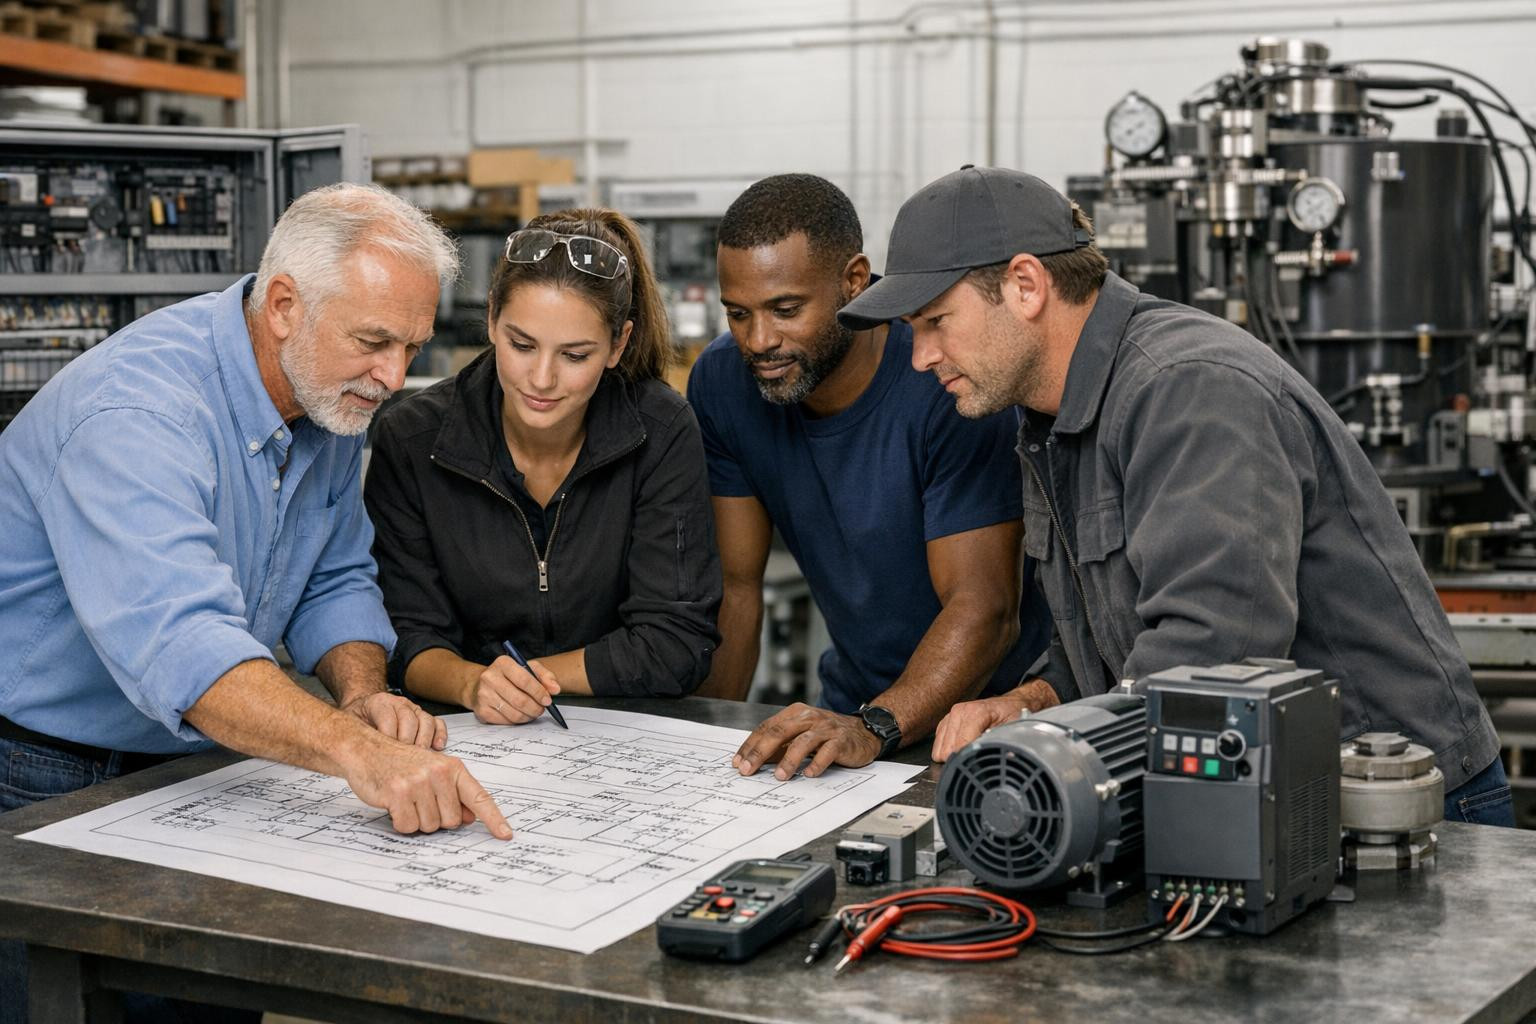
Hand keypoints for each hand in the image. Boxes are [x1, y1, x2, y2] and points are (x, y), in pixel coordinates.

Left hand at [341, 690, 445, 749]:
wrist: (364, 708)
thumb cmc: (358, 719)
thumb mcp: (349, 723)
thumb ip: (354, 734)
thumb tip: (355, 753)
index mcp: (379, 702)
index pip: (389, 718)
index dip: (389, 739)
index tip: (386, 756)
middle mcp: (399, 703)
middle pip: (410, 720)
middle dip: (407, 743)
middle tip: (402, 762)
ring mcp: (414, 709)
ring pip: (426, 721)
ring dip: (424, 741)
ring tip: (419, 758)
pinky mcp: (424, 717)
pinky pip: (438, 723)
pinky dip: (440, 735)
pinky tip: (437, 747)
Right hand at [344, 735, 512, 839]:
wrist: (367, 749)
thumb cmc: (400, 763)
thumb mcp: (432, 772)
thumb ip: (453, 793)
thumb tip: (470, 817)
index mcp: (453, 767)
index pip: (479, 797)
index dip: (493, 819)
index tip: (506, 835)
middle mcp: (439, 773)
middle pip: (452, 821)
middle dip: (436, 818)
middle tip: (420, 800)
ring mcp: (419, 782)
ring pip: (429, 826)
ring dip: (416, 819)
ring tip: (406, 799)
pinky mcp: (398, 793)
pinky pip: (408, 826)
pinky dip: (400, 822)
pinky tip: (394, 804)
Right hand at [467, 655, 559, 724]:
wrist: (482, 684)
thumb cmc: (510, 676)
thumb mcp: (528, 668)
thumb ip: (545, 676)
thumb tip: (555, 689)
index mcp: (503, 663)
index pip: (524, 680)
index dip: (539, 692)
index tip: (548, 700)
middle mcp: (489, 677)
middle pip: (520, 700)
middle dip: (536, 708)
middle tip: (542, 709)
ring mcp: (483, 695)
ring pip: (514, 713)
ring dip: (528, 716)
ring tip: (533, 712)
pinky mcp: (481, 710)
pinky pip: (506, 721)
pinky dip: (517, 721)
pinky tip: (520, 714)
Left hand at [732, 703, 882, 780]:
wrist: (864, 732)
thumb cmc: (828, 735)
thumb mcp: (801, 735)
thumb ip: (780, 745)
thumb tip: (754, 761)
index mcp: (795, 714)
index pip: (766, 728)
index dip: (751, 745)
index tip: (738, 762)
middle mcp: (809, 718)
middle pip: (779, 732)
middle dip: (761, 752)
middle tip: (748, 769)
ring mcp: (826, 729)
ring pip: (802, 742)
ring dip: (789, 760)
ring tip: (780, 776)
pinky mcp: (841, 741)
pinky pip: (827, 752)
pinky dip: (817, 764)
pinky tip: (809, 774)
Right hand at [931, 680, 1059, 761]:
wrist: (1009, 703)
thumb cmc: (1011, 714)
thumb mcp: (1014, 729)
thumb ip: (1006, 744)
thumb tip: (1005, 760)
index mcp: (975, 713)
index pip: (959, 746)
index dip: (967, 760)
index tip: (978, 766)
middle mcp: (959, 712)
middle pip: (946, 750)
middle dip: (960, 758)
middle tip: (977, 756)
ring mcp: (950, 716)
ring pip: (939, 749)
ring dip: (953, 754)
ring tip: (971, 750)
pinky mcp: (945, 722)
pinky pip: (938, 745)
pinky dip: (949, 750)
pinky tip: (963, 747)